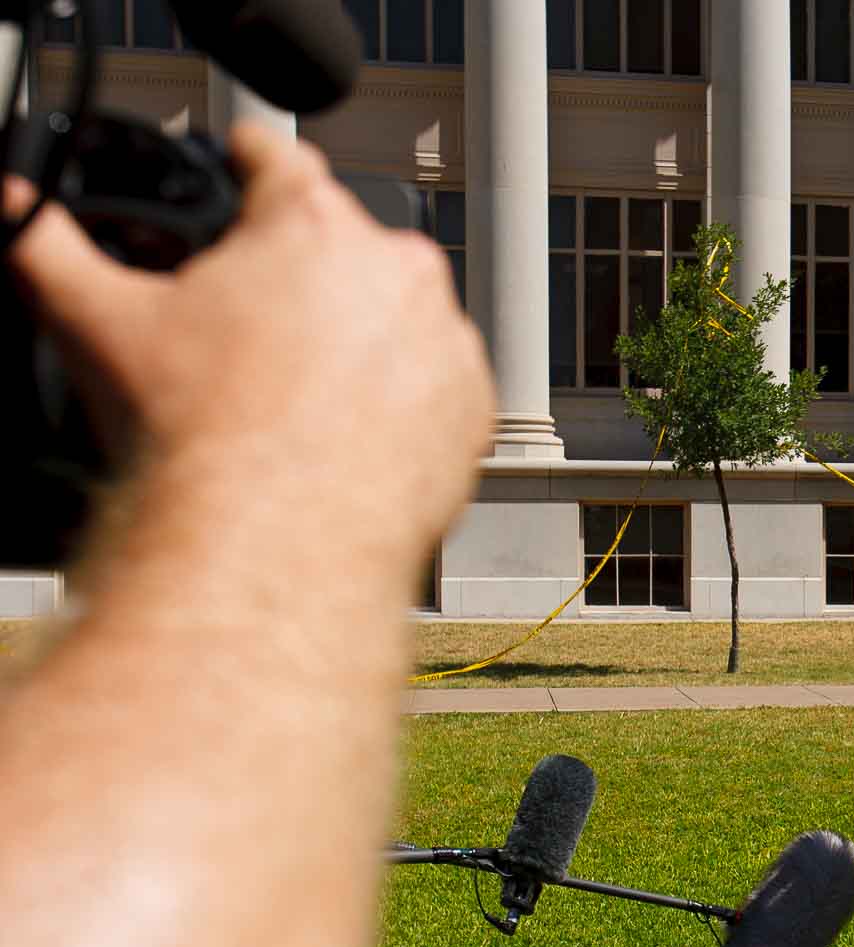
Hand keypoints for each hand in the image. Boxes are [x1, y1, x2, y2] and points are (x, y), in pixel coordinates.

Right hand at [3, 125, 492, 567]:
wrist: (275, 548)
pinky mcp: (475, 407)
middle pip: (341, 247)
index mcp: (310, 226)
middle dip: (300, 276)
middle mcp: (397, 272)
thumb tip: (7, 207)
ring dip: (357, 338)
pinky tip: (347, 434)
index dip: (247, 159)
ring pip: (395, 316)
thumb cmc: (199, 438)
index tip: (245, 162)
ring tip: (297, 396)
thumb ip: (46, 246)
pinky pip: (436, 384)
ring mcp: (447, 339)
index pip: (278, 159)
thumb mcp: (98, 324)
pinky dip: (402, 400)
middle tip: (252, 333)